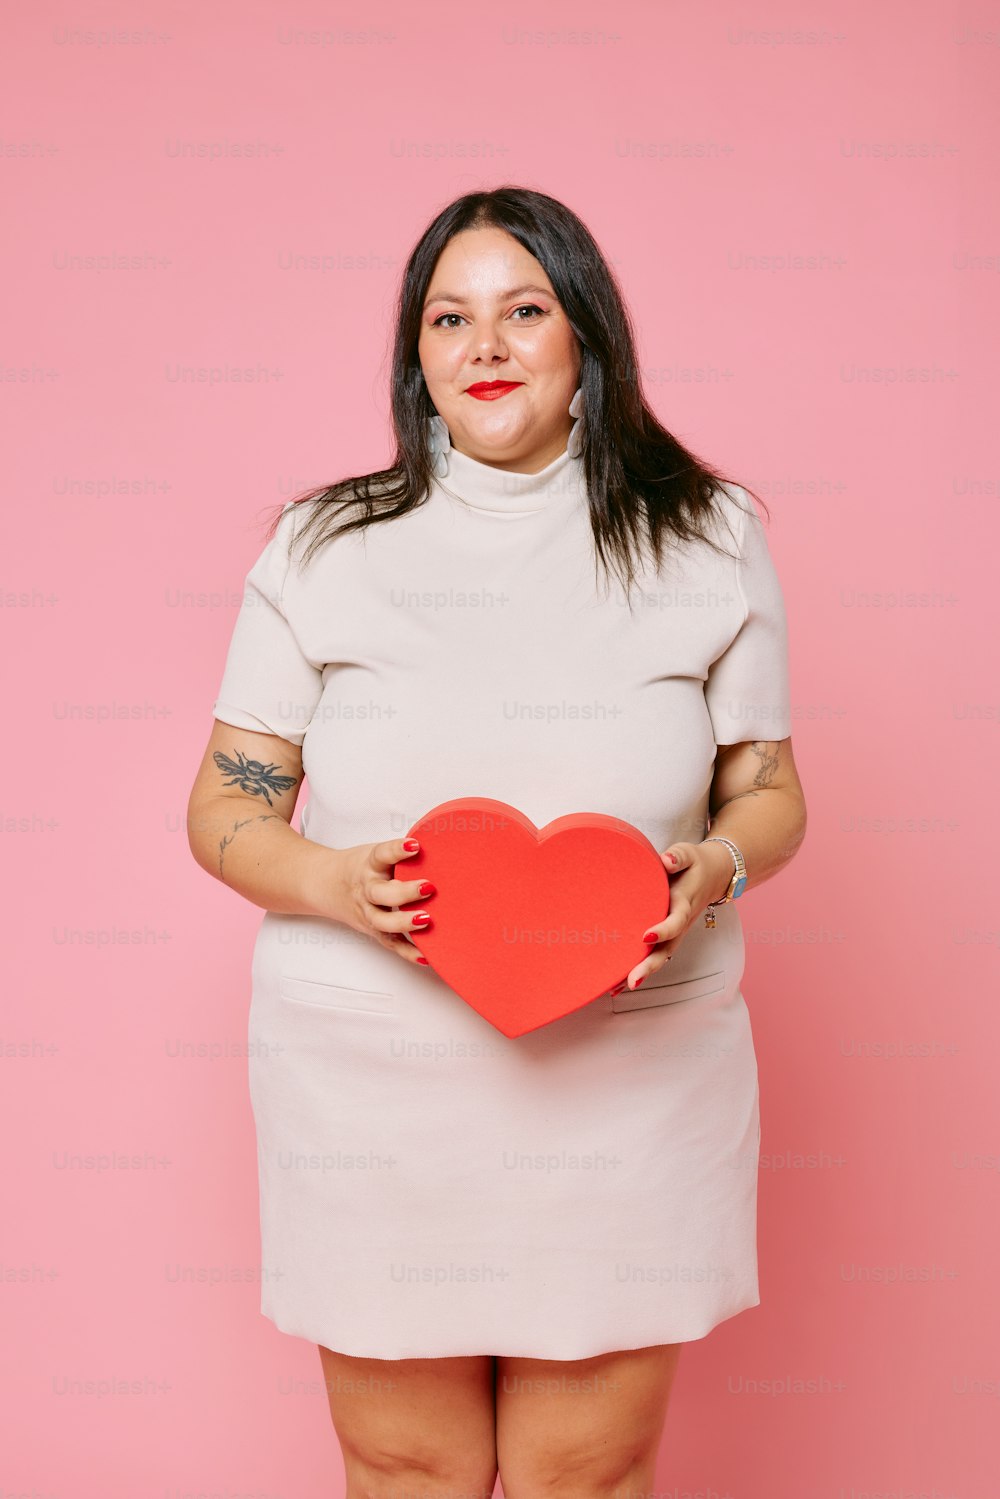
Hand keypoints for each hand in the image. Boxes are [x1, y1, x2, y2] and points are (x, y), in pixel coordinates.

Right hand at [322, 837, 435, 967]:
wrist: (328, 885)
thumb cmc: (365, 867)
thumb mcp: (376, 853)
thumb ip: (400, 854)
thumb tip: (443, 847)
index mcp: (369, 864)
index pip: (382, 854)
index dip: (397, 850)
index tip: (415, 845)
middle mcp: (367, 889)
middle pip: (380, 893)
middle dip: (404, 892)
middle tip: (428, 887)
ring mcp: (368, 912)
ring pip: (382, 922)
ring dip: (404, 923)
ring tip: (426, 919)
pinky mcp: (374, 930)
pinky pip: (391, 943)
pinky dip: (407, 952)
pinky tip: (426, 956)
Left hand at [609, 839, 734, 994]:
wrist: (715, 874)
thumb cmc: (695, 864)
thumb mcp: (689, 853)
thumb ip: (678, 857)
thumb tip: (665, 860)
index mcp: (685, 903)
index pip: (676, 920)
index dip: (663, 930)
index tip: (646, 936)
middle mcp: (681, 923)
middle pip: (667, 949)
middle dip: (650, 965)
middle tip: (632, 980)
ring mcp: (676, 932)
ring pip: (661, 956)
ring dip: (643, 972)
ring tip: (619, 987)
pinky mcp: (669, 935)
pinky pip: (657, 954)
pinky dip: (641, 969)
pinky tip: (620, 983)